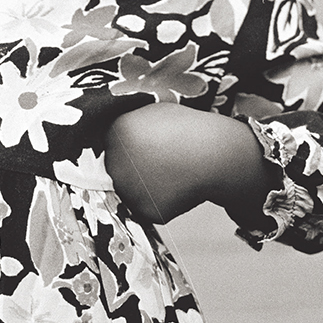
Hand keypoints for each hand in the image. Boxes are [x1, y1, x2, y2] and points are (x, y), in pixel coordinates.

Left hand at [104, 103, 279, 227]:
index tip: (146, 145)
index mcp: (115, 132)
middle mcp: (115, 162)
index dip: (127, 147)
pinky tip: (177, 187)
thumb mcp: (153, 112)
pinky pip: (147, 207)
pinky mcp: (145, 210)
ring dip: (145, 186)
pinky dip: (161, 201)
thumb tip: (113, 132)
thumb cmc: (187, 128)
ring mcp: (128, 189)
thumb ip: (129, 123)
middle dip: (132, 168)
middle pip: (116, 169)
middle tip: (160, 160)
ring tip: (170, 172)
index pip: (108, 145)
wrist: (215, 153)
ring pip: (130, 191)